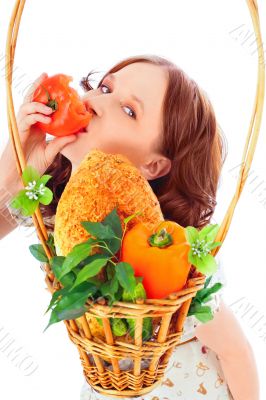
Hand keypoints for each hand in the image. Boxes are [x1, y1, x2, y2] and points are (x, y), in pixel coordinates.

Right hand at [0, 72, 76, 194]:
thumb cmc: (32, 165)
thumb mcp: (51, 153)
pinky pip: (26, 118)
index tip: (58, 84)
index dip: (46, 94)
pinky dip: (36, 115)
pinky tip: (46, 118)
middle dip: (37, 86)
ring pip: (27, 106)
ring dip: (39, 103)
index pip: (40, 105)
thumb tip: (77, 134)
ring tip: (51, 108)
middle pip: (31, 99)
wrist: (19, 177)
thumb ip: (61, 143)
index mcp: (36, 125)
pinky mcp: (18, 131)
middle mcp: (28, 123)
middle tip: (46, 75)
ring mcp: (22, 126)